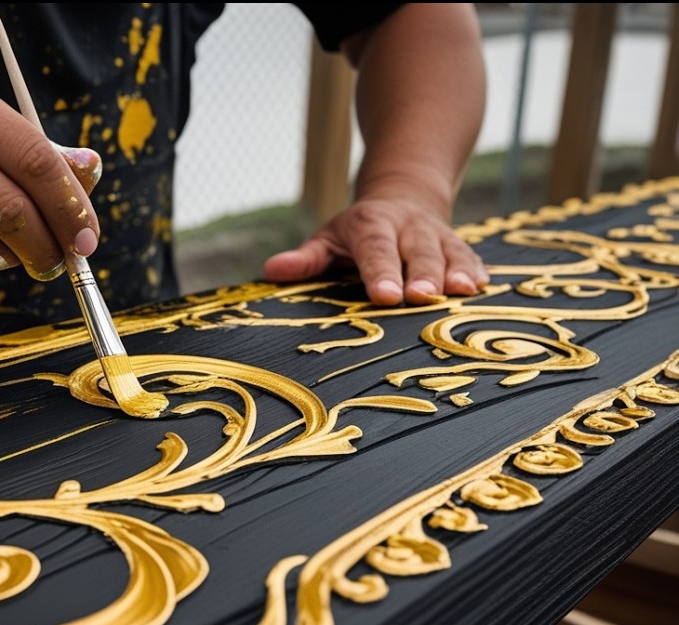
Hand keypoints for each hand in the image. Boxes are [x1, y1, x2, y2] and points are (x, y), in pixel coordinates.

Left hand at [262, 196, 488, 305]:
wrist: (404, 197)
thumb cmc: (357, 232)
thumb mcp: (327, 239)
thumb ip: (304, 258)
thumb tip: (271, 270)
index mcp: (371, 225)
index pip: (375, 249)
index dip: (380, 271)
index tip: (384, 295)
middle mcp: (407, 227)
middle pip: (417, 250)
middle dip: (422, 273)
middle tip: (422, 297)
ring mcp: (437, 234)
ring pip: (449, 251)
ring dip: (456, 271)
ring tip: (463, 291)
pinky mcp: (458, 244)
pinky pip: (470, 255)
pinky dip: (477, 270)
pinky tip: (483, 287)